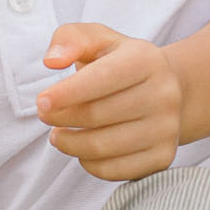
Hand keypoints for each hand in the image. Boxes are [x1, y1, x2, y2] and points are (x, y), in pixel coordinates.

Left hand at [37, 23, 183, 180]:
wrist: (166, 91)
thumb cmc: (121, 64)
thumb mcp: (98, 40)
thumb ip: (70, 38)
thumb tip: (53, 61)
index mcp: (147, 59)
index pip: (101, 79)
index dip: (66, 93)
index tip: (42, 102)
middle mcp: (164, 93)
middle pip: (96, 115)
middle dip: (61, 118)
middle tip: (46, 116)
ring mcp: (167, 128)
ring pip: (101, 147)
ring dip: (69, 144)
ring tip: (59, 134)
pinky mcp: (163, 156)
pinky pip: (112, 170)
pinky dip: (88, 163)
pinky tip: (84, 149)